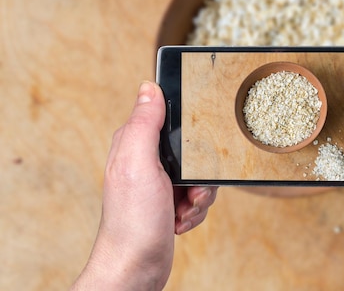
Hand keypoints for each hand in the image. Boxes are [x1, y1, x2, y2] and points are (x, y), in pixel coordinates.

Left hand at [72, 82, 217, 289]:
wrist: (136, 267)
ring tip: (183, 209)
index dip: (189, 129)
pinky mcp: (170, 201)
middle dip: (200, 172)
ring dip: (199, 196)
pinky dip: (195, 210)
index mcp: (135, 143)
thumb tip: (149, 87)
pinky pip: (198, 195)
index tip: (196, 147)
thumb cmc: (133, 221)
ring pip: (200, 174)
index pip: (169, 117)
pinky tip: (180, 220)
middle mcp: (146, 160)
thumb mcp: (138, 164)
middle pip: (193, 148)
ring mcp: (159, 182)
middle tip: (191, 189)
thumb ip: (144, 124)